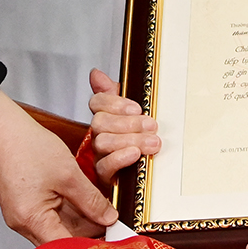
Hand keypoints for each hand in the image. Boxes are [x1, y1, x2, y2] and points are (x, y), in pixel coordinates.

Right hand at [0, 91, 117, 243]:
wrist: (0, 128)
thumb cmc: (27, 146)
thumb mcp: (69, 173)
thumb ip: (91, 200)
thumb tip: (108, 218)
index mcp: (32, 220)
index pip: (66, 248)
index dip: (91, 245)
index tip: (112, 237)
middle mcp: (23, 223)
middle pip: (61, 240)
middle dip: (88, 232)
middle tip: (112, 221)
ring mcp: (22, 214)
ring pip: (57, 227)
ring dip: (80, 220)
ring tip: (102, 208)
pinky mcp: (24, 204)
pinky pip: (50, 215)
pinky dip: (68, 210)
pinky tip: (85, 200)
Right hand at [87, 67, 159, 184]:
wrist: (143, 175)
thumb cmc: (137, 139)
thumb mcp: (132, 113)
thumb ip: (115, 93)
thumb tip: (96, 73)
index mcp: (106, 117)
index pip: (98, 102)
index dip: (114, 103)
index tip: (137, 108)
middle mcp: (99, 134)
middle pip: (100, 122)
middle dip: (128, 123)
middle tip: (151, 126)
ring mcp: (99, 155)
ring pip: (103, 142)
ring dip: (129, 140)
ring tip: (151, 142)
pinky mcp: (104, 175)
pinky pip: (104, 166)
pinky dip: (120, 158)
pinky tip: (135, 154)